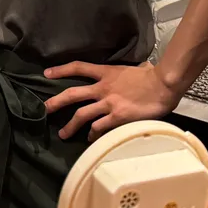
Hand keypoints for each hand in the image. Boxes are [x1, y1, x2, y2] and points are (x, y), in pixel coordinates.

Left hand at [44, 61, 183, 140]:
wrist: (163, 85)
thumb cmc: (152, 76)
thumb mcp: (133, 68)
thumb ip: (125, 72)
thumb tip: (138, 68)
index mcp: (106, 73)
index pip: (78, 67)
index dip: (61, 69)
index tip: (46, 73)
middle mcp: (102, 88)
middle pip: (72, 94)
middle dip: (56, 102)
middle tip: (44, 109)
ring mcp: (108, 103)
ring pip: (81, 114)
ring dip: (70, 126)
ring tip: (63, 134)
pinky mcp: (116, 117)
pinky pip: (98, 127)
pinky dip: (92, 134)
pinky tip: (89, 139)